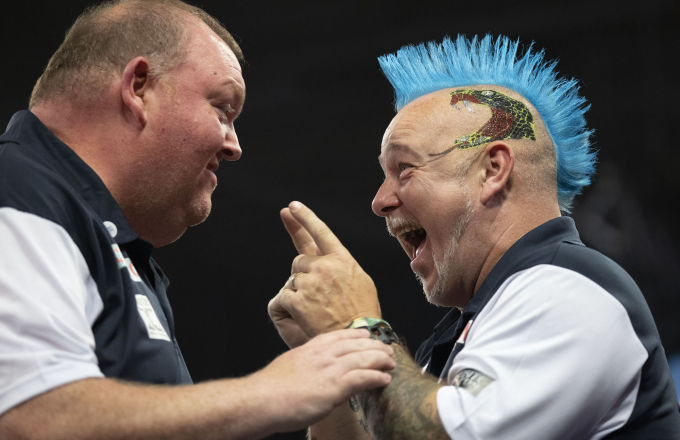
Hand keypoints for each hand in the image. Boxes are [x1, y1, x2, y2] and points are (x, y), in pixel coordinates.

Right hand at [255, 329, 394, 432]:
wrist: (263, 399)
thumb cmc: (272, 387)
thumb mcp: (292, 363)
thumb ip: (307, 361)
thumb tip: (314, 368)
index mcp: (313, 347)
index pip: (342, 335)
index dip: (359, 336)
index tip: (369, 336)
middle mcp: (325, 354)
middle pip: (358, 344)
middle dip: (376, 346)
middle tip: (387, 350)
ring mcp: (331, 369)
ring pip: (365, 358)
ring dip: (382, 360)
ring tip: (391, 363)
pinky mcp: (336, 387)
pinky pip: (364, 378)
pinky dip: (377, 377)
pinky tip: (385, 379)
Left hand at [269, 201, 380, 337]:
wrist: (356, 336)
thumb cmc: (362, 312)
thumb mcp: (361, 281)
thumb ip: (343, 266)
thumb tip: (331, 260)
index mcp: (342, 259)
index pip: (320, 232)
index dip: (305, 218)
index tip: (292, 207)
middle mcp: (325, 266)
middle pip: (300, 260)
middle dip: (305, 274)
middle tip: (319, 295)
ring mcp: (310, 282)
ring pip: (293, 278)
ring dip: (299, 291)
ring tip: (318, 308)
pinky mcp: (297, 298)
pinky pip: (285, 295)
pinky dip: (291, 305)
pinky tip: (307, 315)